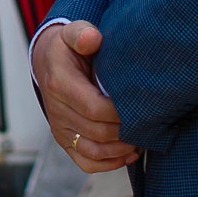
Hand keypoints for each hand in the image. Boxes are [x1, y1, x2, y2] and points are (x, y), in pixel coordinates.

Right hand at [33, 21, 137, 172]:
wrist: (48, 62)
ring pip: (92, 151)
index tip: (142, 106)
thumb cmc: (68, 47)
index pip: (94, 108)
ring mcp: (59, 128)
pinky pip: (85, 162)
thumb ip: (82, 33)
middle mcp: (56, 110)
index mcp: (60, 84)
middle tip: (149, 124)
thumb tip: (93, 38)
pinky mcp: (64, 140)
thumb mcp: (73, 32)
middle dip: (126, 132)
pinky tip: (128, 154)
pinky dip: (108, 164)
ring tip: (142, 140)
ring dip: (120, 150)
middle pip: (97, 132)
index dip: (120, 113)